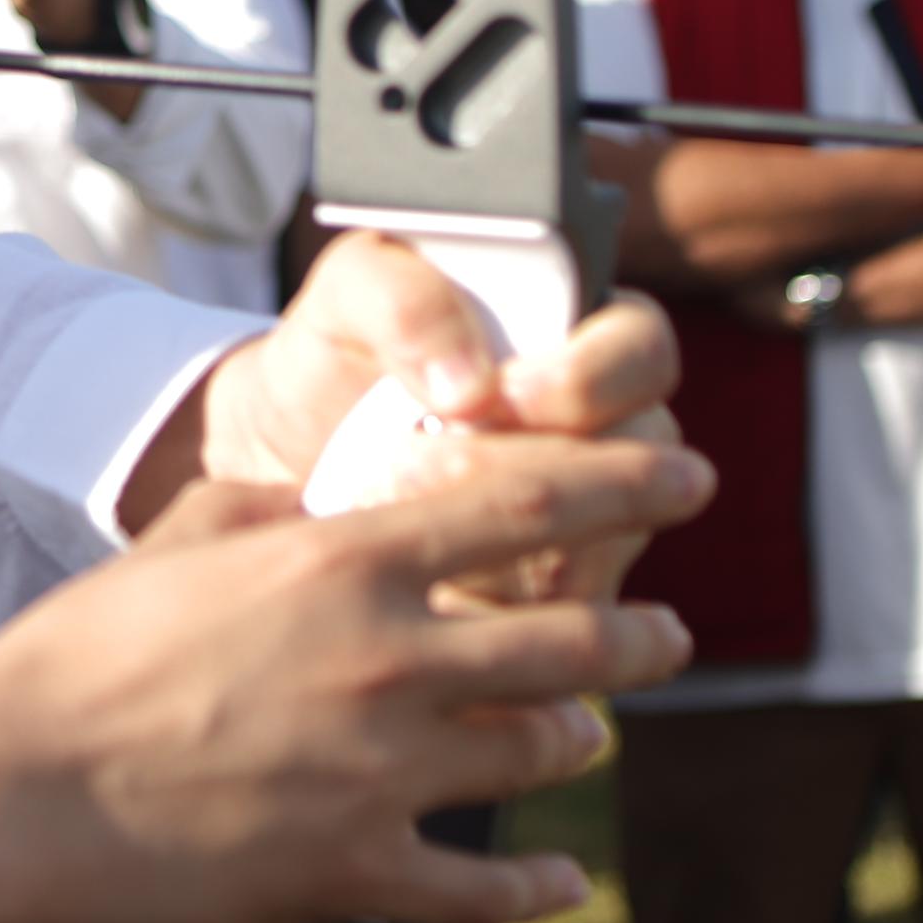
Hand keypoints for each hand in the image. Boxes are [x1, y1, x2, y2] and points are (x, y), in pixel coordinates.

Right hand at [0, 451, 707, 922]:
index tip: (685, 478)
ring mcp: (379, 776)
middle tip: (669, 633)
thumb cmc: (75, 661)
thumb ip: (263, 514)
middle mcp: (385, 662)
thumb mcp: (171, 542)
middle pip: (568, 638)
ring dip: (578, 738)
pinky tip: (564, 886)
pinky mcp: (354, 875)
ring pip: (538, 754)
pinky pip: (483, 890)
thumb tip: (307, 510)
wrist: (11, 792)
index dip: (625, 485)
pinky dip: (536, 892)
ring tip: (586, 734)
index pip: (526, 508)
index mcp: (342, 565)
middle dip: (640, 635)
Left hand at [137, 236, 689, 604]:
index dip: (592, 375)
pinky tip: (409, 577)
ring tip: (388, 511)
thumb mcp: (350, 296)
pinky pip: (556, 625)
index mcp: (576, 336)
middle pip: (647, 461)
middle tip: (428, 462)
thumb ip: (408, 299)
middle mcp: (604, 432)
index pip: (643, 347)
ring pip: (600, 550)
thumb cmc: (334, 355)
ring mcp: (590, 525)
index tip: (500, 395)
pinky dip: (476, 600)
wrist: (274, 455)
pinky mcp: (549, 604)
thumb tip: (470, 383)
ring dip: (496, 544)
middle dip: (536, 472)